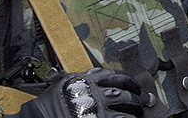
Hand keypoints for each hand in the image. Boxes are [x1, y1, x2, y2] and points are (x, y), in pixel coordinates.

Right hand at [14, 68, 154, 117]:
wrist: (42, 117)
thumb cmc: (50, 102)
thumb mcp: (64, 83)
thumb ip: (80, 77)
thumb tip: (90, 74)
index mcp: (90, 79)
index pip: (116, 75)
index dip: (129, 81)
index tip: (135, 85)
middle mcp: (98, 91)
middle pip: (126, 90)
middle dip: (138, 95)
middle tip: (145, 99)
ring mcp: (101, 107)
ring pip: (128, 105)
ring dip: (136, 109)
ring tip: (139, 113)